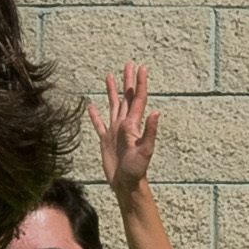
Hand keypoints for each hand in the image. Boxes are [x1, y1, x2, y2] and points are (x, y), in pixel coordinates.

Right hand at [91, 61, 159, 194]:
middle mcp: (124, 124)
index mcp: (133, 124)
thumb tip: (157, 111)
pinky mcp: (105, 140)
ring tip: (109, 76)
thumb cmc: (136, 169)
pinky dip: (95, 115)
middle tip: (128, 64)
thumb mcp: (145, 150)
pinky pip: (99, 124)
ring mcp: (114, 131)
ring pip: (113, 106)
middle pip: (126, 98)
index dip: (140, 83)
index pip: (138, 99)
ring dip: (112, 92)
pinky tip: (91, 106)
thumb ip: (150, 131)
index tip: (141, 67)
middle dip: (127, 81)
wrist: (125, 183)